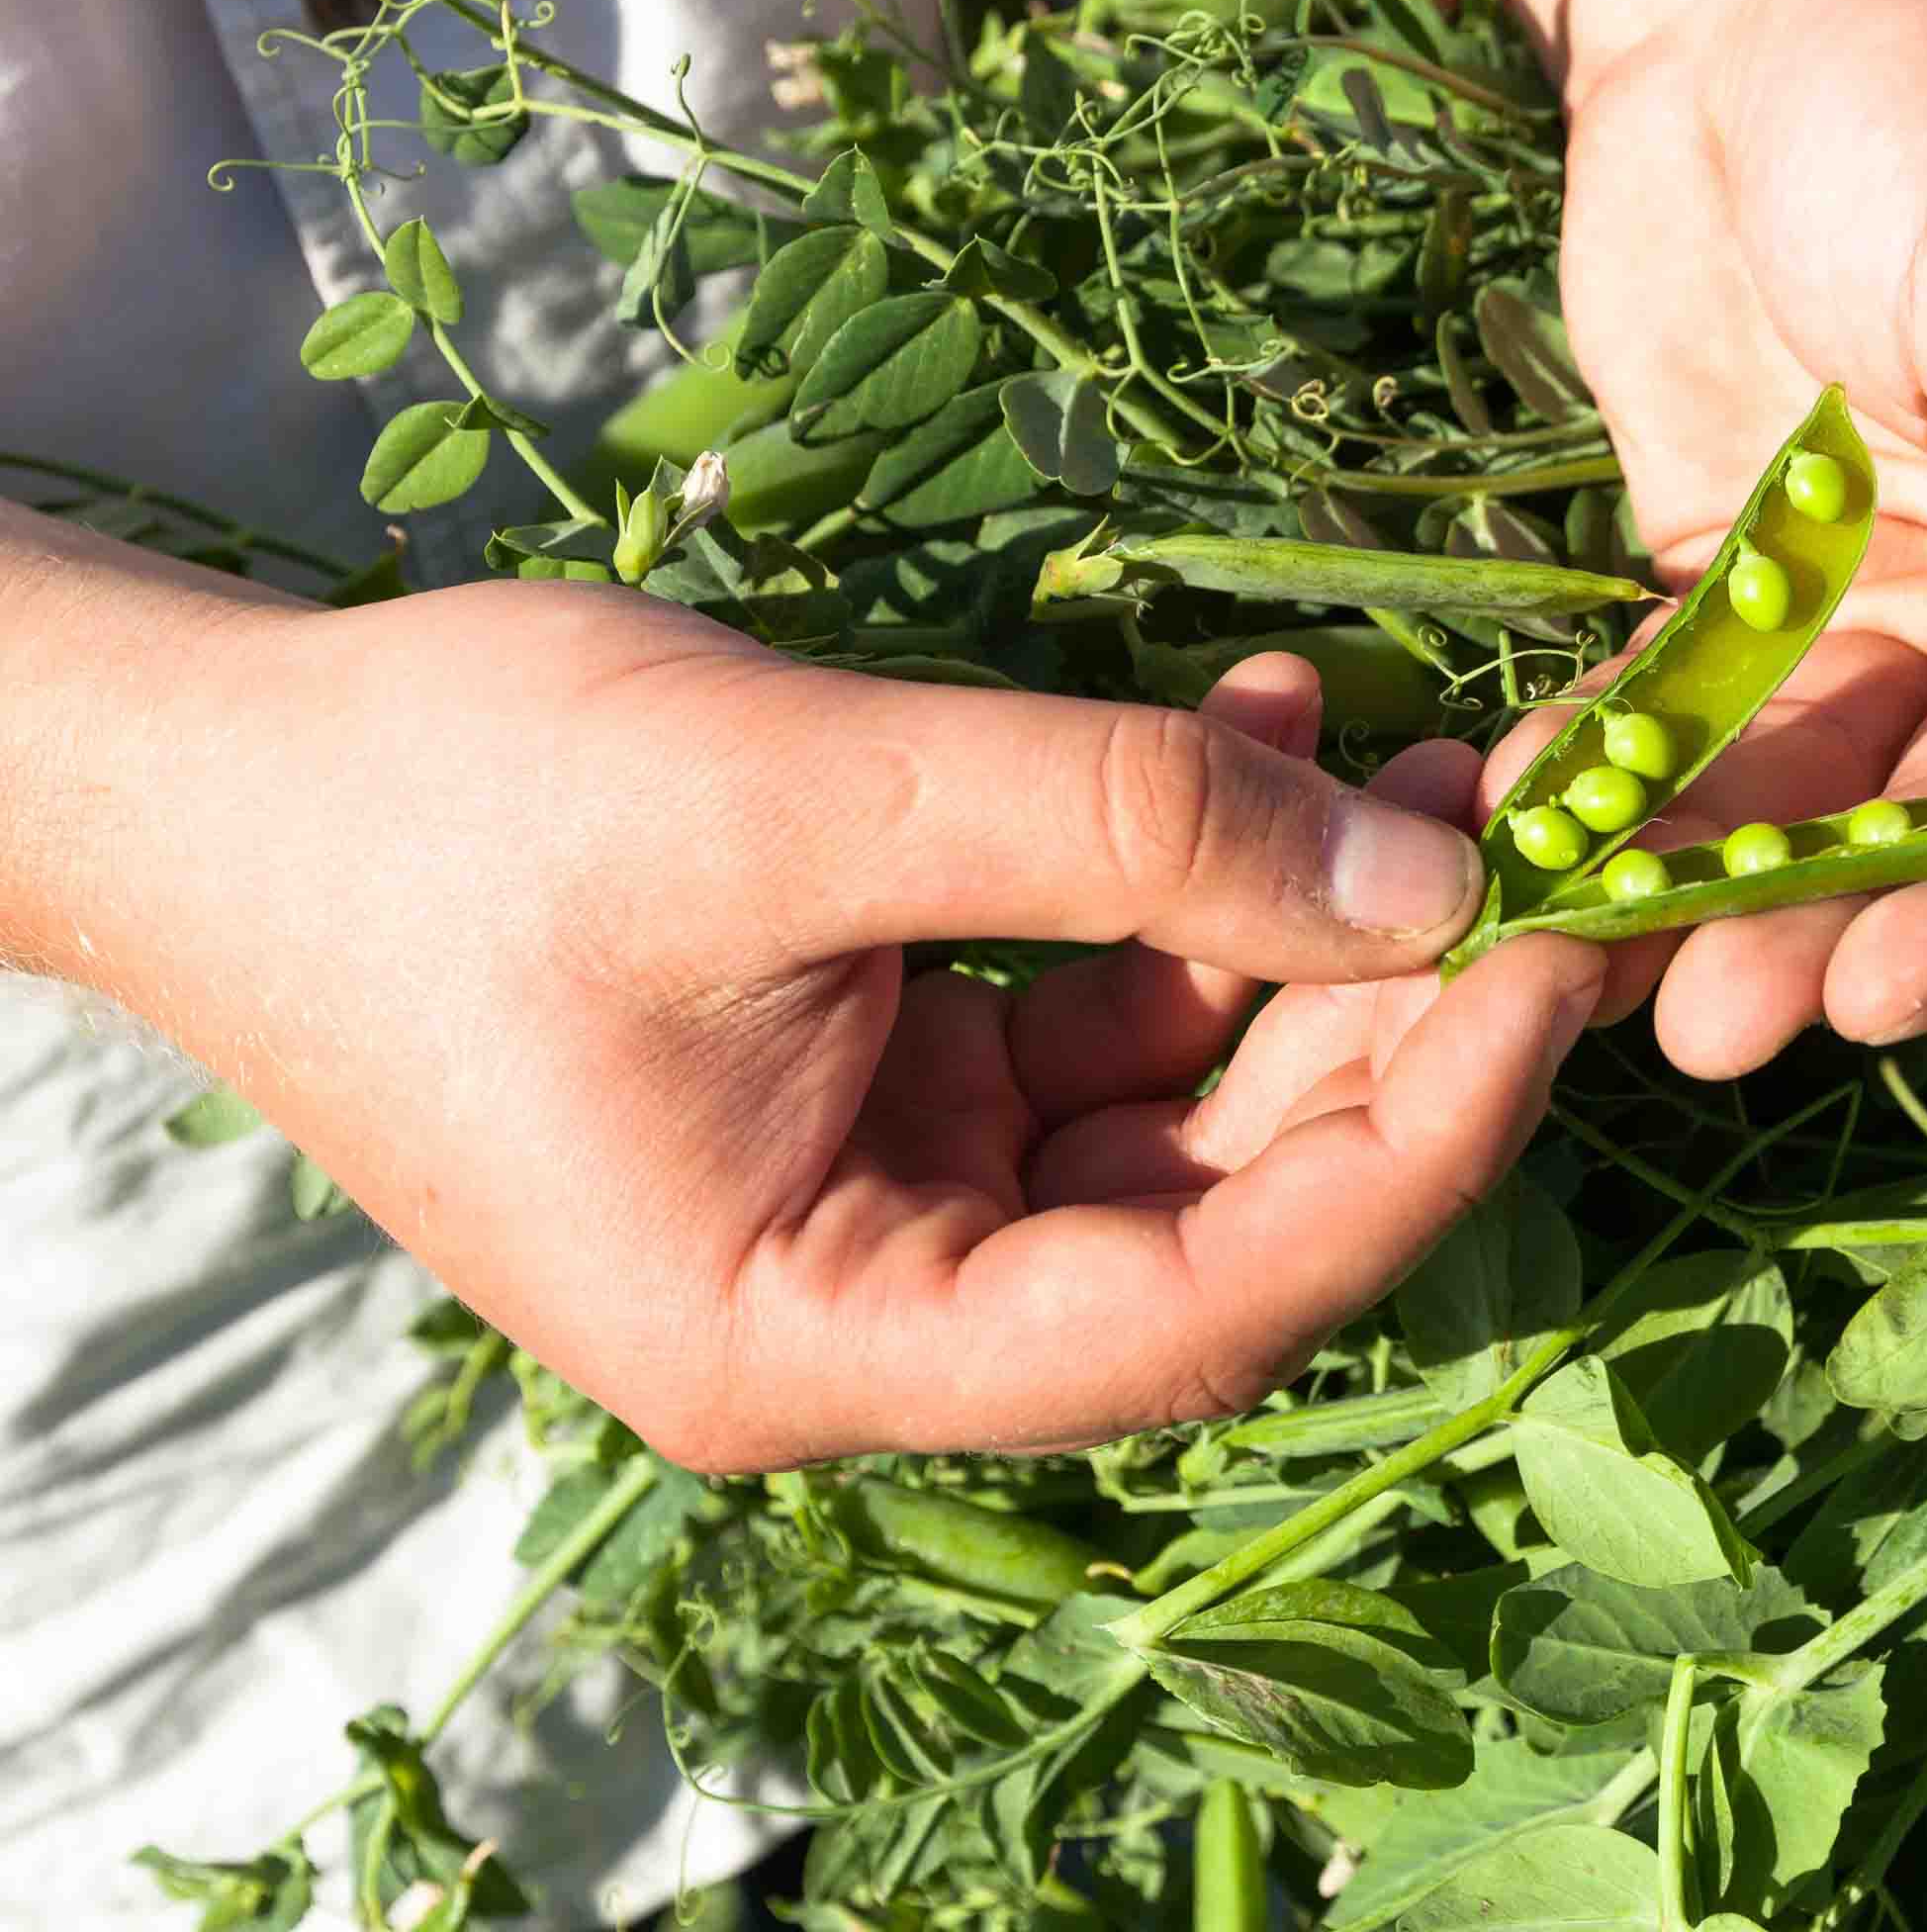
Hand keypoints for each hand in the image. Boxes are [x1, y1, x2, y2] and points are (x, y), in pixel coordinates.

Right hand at [9, 534, 1600, 1467]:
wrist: (228, 773)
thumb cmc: (454, 809)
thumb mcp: (808, 795)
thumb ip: (1118, 829)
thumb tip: (1427, 876)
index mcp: (815, 1342)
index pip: (1194, 1310)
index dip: (1403, 1154)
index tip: (1547, 974)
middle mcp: (872, 1309)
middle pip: (1220, 1214)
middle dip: (1390, 1026)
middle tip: (1548, 846)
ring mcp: (887, 1195)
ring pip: (1183, 1100)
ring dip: (1314, 928)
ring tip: (1438, 756)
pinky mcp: (891, 1080)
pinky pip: (1099, 1003)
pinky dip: (1191, 880)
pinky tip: (1282, 733)